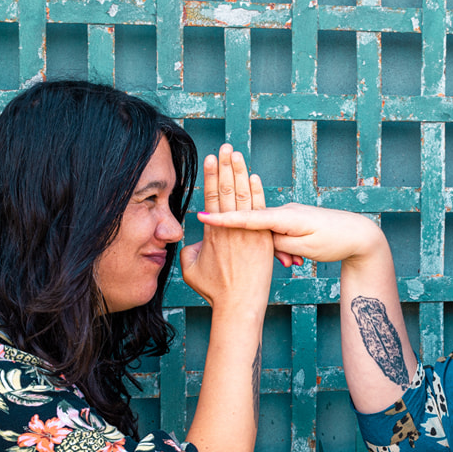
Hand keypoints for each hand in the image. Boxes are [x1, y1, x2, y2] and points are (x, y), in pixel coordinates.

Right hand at [179, 144, 273, 310]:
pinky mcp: (263, 239)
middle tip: (225, 146)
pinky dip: (258, 193)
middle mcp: (231, 229)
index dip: (211, 176)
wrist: (239, 305)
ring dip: (241, 173)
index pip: (212, 197)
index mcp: (212, 233)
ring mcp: (249, 233)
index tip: (210, 158)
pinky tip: (254, 177)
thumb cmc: (214, 290)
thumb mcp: (190, 269)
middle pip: (228, 191)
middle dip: (226, 166)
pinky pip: (261, 211)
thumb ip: (188, 250)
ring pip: (245, 197)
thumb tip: (191, 241)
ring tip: (237, 154)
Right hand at [197, 203, 386, 266]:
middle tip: (276, 246)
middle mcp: (284, 212)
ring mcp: (288, 215)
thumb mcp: (305, 248)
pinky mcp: (292, 221)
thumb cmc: (334, 241)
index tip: (203, 215)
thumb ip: (279, 244)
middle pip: (256, 223)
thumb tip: (262, 240)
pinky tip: (296, 261)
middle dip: (256, 231)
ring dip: (279, 252)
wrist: (359, 234)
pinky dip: (284, 249)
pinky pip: (277, 234)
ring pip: (268, 234)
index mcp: (285, 217)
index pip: (248, 217)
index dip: (224, 219)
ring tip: (297, 264)